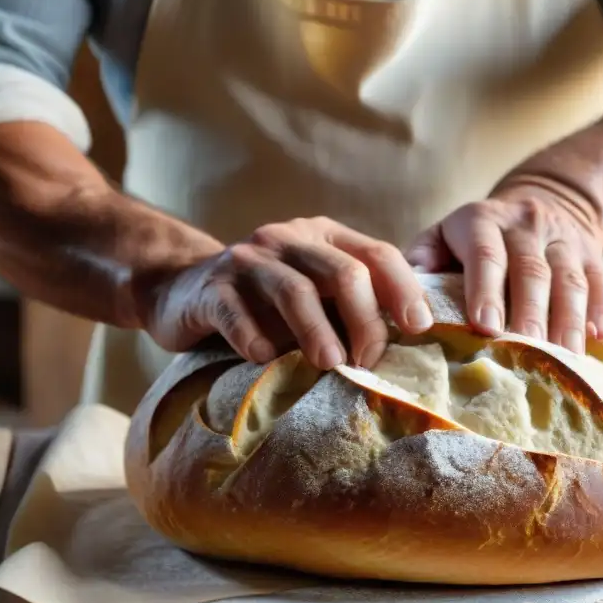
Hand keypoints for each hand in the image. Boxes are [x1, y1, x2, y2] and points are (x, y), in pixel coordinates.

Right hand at [138, 217, 432, 368]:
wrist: (182, 290)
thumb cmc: (266, 303)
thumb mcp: (315, 293)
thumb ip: (354, 305)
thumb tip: (410, 344)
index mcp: (324, 236)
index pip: (378, 254)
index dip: (404, 290)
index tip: (420, 328)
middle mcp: (289, 239)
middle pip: (344, 273)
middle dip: (366, 321)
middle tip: (369, 362)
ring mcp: (248, 260)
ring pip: (295, 291)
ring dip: (318, 333)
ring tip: (332, 366)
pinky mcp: (211, 289)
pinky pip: (237, 314)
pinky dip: (256, 339)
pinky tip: (266, 360)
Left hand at [406, 182, 602, 353]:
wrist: (543, 200)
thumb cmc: (477, 237)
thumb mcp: (444, 233)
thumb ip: (424, 259)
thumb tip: (404, 293)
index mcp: (482, 220)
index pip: (485, 253)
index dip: (486, 289)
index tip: (486, 327)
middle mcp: (526, 224)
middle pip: (532, 271)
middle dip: (530, 312)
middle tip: (529, 351)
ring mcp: (564, 239)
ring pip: (570, 280)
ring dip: (570, 320)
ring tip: (567, 357)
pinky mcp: (593, 254)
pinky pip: (602, 281)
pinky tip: (602, 337)